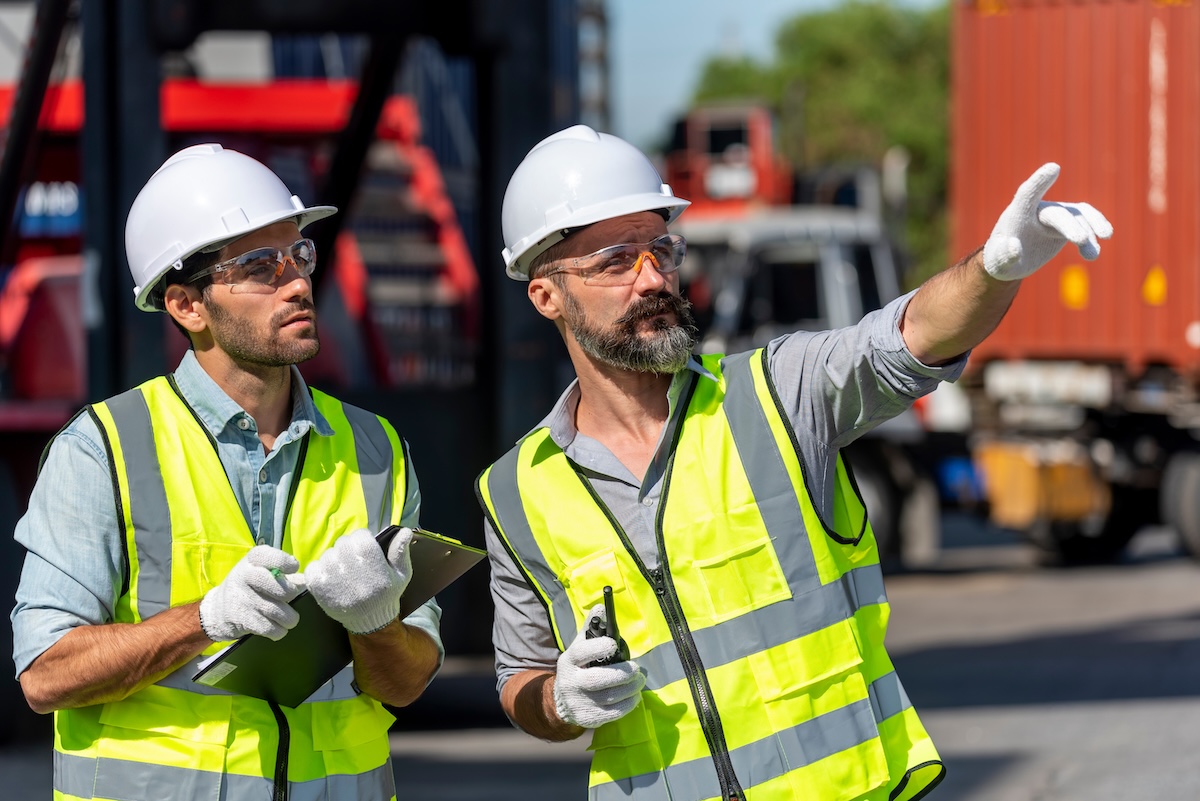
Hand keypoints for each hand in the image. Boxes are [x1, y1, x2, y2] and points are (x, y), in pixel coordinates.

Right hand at [199, 546, 305, 641]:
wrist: (218, 610)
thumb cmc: (251, 587)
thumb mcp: (262, 572)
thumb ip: (284, 575)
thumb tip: (307, 583)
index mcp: (253, 559)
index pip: (270, 556)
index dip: (285, 562)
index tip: (294, 568)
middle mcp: (245, 576)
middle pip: (278, 587)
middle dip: (290, 594)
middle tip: (290, 598)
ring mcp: (242, 598)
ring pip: (277, 611)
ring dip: (289, 618)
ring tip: (290, 618)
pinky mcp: (241, 619)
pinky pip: (269, 628)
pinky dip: (278, 631)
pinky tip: (277, 628)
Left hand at [302, 528, 412, 634]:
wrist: (371, 622)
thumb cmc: (387, 594)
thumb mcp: (401, 574)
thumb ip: (400, 551)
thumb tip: (405, 531)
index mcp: (370, 557)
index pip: (360, 535)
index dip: (364, 543)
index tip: (366, 555)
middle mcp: (349, 564)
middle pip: (343, 543)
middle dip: (349, 551)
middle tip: (355, 567)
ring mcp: (331, 575)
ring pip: (328, 555)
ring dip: (334, 562)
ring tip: (344, 576)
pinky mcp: (318, 587)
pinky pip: (312, 568)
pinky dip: (319, 572)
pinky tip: (331, 580)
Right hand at [553, 605, 644, 728]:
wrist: (561, 701)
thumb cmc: (578, 667)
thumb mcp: (579, 646)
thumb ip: (591, 628)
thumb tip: (601, 607)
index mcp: (569, 660)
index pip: (582, 653)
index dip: (598, 648)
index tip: (614, 644)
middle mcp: (571, 682)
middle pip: (598, 679)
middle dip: (622, 674)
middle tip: (637, 669)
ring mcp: (578, 702)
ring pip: (609, 697)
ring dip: (630, 689)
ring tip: (640, 681)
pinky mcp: (588, 718)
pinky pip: (612, 713)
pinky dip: (628, 705)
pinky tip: (634, 697)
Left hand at [983, 163, 1112, 280]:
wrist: (1012, 257)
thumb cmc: (1000, 257)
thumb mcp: (998, 261)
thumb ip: (1003, 256)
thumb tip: (1014, 247)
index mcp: (1016, 214)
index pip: (1027, 194)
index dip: (1039, 181)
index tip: (1054, 168)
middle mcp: (1038, 209)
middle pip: (1056, 214)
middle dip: (1069, 226)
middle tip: (1080, 241)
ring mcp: (1056, 213)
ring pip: (1077, 216)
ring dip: (1089, 230)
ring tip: (1092, 255)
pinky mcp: (1069, 222)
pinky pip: (1086, 220)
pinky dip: (1096, 227)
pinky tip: (1102, 241)